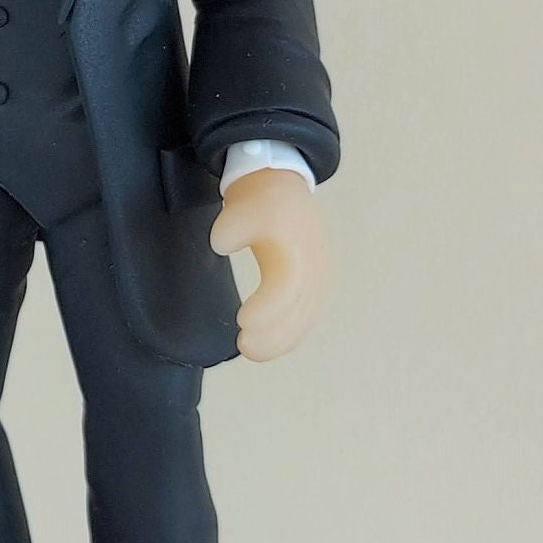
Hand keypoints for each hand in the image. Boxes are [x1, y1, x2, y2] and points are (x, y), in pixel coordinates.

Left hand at [213, 165, 328, 359]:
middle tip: (244, 346)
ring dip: (281, 340)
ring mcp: (320, 276)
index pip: (288, 285)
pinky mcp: (317, 286)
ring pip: (307, 317)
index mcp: (297, 245)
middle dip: (273, 334)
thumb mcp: (242, 206)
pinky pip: (308, 317)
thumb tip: (222, 244)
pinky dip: (291, 335)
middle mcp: (315, 264)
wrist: (285, 190)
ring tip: (253, 352)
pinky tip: (272, 347)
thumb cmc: (261, 202)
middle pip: (300, 308)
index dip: (267, 308)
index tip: (242, 319)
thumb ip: (230, 226)